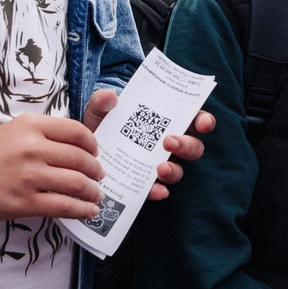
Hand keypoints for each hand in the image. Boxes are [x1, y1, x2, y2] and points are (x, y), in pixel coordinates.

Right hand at [0, 114, 103, 220]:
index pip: (76, 131)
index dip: (92, 144)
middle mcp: (33, 148)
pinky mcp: (26, 202)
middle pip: (81, 159)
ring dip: (93, 191)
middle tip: (98, 175)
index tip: (95, 152)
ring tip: (95, 194)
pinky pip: (65, 206)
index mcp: (31, 126)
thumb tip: (80, 146)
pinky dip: (83, 210)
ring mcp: (30, 176)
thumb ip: (45, 133)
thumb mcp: (15, 130)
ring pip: (77, 184)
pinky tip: (89, 211)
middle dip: (96, 170)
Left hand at [84, 90, 213, 202]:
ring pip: (179, 171)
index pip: (194, 119)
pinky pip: (157, 190)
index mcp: (166, 122)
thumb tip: (109, 97)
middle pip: (192, 147)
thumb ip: (102, 102)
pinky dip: (158, 191)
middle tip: (169, 142)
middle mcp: (168, 145)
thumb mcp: (99, 110)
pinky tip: (156, 191)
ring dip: (173, 170)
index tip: (202, 123)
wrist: (84, 149)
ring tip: (160, 168)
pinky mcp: (144, 185)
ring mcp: (158, 166)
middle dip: (186, 145)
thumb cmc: (101, 125)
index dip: (204, 120)